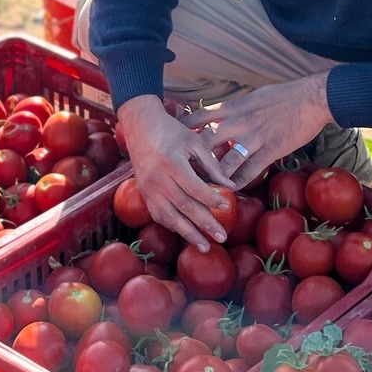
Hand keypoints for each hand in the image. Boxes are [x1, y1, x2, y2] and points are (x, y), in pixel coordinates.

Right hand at [116, 95, 236, 250]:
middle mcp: (158, 178)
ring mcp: (148, 188)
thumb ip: (212, 165)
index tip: (227, 206)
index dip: (212, 200)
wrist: (140, 125)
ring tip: (204, 247)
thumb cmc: (171, 130)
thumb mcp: (194, 141)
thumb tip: (231, 186)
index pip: (195, 188)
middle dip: (205, 224)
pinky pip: (158, 215)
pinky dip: (172, 226)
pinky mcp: (144, 193)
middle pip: (185, 207)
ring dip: (188, 234)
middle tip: (222, 237)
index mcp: (172, 163)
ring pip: (170, 217)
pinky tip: (186, 233)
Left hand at [190, 74, 332, 188]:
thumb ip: (236, 107)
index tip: (175, 139)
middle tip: (184, 169)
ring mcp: (254, 139)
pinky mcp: (270, 152)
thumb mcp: (252, 96)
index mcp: (234, 107)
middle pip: (205, 142)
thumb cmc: (283, 95)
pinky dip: (238, 182)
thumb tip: (222, 113)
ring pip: (224, 162)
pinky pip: (249, 172)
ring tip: (204, 185)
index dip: (185, 129)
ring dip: (214, 175)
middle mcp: (239, 123)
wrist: (311, 99)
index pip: (200, 117)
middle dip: (193, 157)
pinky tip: (230, 189)